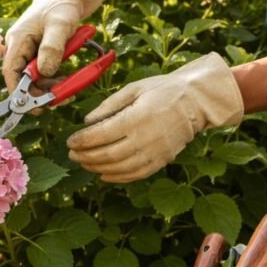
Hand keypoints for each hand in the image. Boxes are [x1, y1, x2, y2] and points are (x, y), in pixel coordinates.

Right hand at [3, 0, 108, 92]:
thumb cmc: (62, 6)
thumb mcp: (60, 25)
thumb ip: (52, 49)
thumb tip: (45, 73)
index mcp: (18, 41)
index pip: (10, 73)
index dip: (19, 93)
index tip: (33, 106)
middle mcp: (19, 49)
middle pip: (23, 80)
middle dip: (40, 92)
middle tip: (61, 99)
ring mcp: (29, 53)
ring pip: (35, 80)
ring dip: (50, 88)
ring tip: (69, 88)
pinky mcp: (39, 55)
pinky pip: (44, 75)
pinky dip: (55, 81)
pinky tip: (68, 80)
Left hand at [67, 54, 243, 182]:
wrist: (196, 102)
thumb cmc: (163, 90)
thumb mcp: (134, 89)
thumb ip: (109, 105)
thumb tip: (87, 121)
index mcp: (136, 118)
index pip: (100, 135)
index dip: (81, 141)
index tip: (70, 141)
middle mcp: (145, 138)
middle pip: (107, 155)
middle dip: (85, 156)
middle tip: (72, 154)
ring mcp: (155, 152)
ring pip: (119, 168)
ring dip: (97, 168)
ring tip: (84, 163)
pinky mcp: (162, 161)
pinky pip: (136, 174)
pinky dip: (117, 177)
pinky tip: (103, 174)